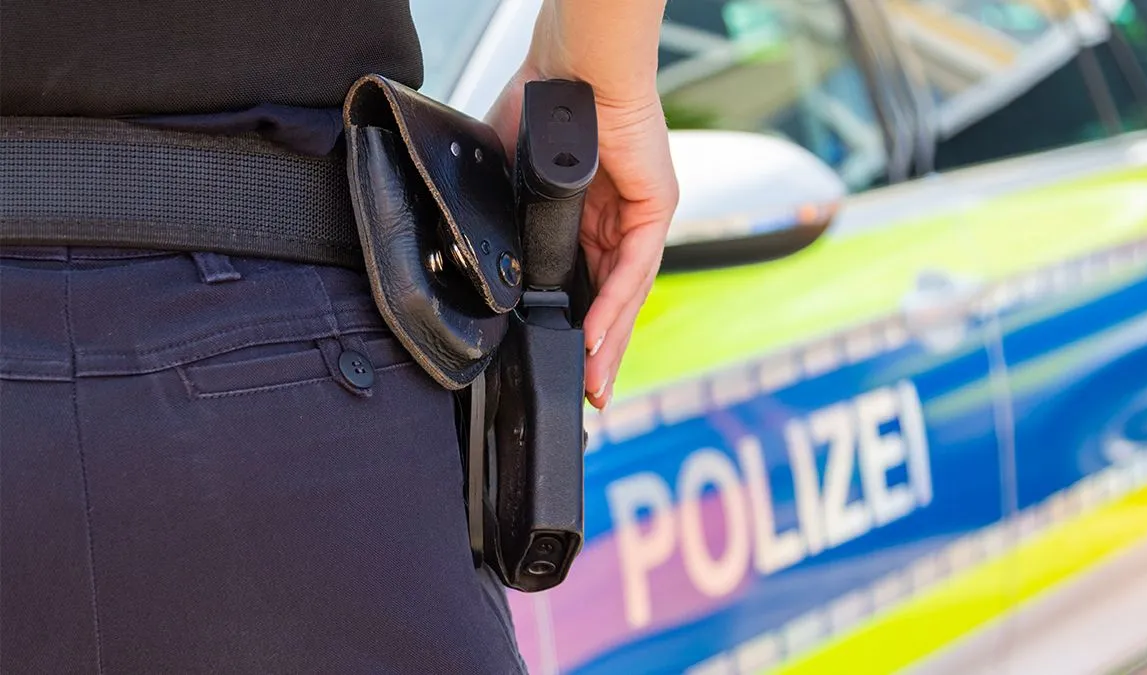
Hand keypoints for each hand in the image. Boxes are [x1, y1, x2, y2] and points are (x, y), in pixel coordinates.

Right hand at [486, 62, 677, 408]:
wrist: (571, 62)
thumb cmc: (546, 100)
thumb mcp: (511, 173)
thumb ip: (504, 210)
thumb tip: (474, 242)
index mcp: (593, 215)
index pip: (590, 282)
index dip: (578, 323)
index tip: (563, 360)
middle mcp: (624, 221)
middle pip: (615, 300)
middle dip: (601, 351)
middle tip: (587, 394)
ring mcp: (643, 215)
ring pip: (628, 293)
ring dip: (609, 341)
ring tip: (592, 383)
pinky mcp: (656, 206)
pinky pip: (634, 268)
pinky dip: (613, 306)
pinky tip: (594, 338)